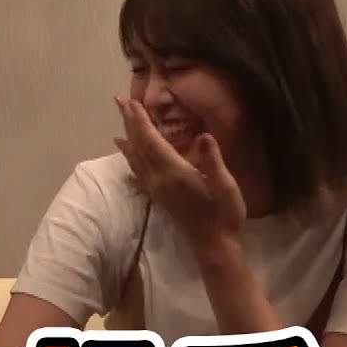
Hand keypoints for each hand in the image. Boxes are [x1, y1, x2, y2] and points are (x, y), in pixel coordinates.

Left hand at [113, 97, 246, 250]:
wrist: (213, 245)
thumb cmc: (225, 215)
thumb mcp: (227, 187)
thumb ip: (213, 162)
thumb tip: (204, 136)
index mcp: (174, 174)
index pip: (152, 142)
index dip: (141, 121)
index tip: (132, 102)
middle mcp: (158, 180)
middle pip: (139, 146)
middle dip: (130, 122)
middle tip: (120, 100)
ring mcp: (155, 188)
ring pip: (135, 156)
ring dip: (128, 134)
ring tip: (121, 117)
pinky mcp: (156, 194)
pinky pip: (137, 169)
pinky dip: (129, 154)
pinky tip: (124, 148)